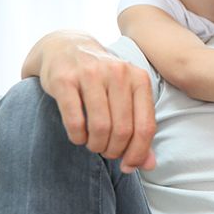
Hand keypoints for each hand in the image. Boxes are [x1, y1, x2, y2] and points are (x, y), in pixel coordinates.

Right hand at [35, 33, 155, 171]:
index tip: (128, 166)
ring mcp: (91, 74)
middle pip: (123, 130)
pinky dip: (77, 137)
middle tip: (106, 152)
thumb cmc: (101, 80)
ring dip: (96, 145)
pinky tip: (78, 137)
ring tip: (92, 144)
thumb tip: (149, 165)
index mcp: (139, 79)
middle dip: (114, 150)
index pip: (146, 126)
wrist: (65, 47)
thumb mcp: (125, 97)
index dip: (138, 153)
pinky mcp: (64, 79)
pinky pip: (75, 120)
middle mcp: (118, 74)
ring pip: (101, 126)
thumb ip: (139, 128)